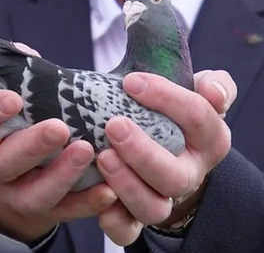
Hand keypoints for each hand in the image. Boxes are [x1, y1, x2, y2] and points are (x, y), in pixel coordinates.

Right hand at [0, 89, 116, 242]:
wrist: (12, 180)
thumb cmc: (13, 127)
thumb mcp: (7, 101)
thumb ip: (17, 78)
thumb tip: (27, 55)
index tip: (14, 99)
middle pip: (1, 162)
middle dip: (30, 146)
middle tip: (59, 128)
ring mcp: (13, 194)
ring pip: (33, 193)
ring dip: (61, 174)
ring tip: (88, 150)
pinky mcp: (40, 212)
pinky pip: (63, 212)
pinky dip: (86, 202)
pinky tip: (109, 190)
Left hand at [96, 70, 236, 245]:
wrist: (165, 146)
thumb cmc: (174, 115)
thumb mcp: (196, 93)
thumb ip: (213, 86)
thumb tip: (212, 91)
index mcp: (209, 140)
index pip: (198, 118)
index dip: (166, 98)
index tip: (131, 82)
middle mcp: (189, 174)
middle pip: (174, 175)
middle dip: (143, 152)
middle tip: (114, 126)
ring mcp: (163, 198)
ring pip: (152, 207)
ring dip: (126, 184)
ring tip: (102, 156)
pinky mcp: (136, 214)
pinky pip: (129, 230)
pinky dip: (115, 220)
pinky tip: (99, 196)